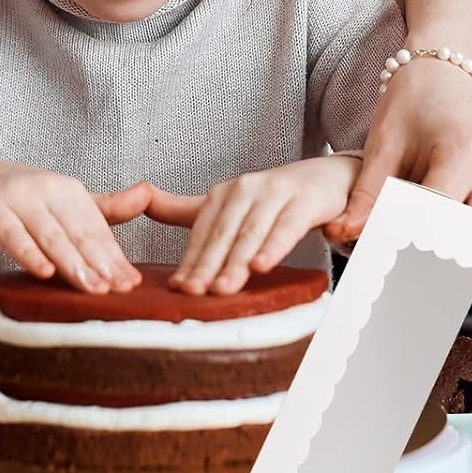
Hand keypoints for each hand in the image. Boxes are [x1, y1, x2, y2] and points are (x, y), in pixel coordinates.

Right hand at [0, 157, 151, 293]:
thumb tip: (147, 194)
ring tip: (92, 288)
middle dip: (100, 263)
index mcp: (69, 190)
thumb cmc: (17, 198)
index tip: (132, 284)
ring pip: (50, 234)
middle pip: (78, 232)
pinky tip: (44, 273)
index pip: (97, 229)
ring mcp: (18, 196)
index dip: (114, 257)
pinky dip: (28, 252)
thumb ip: (101, 207)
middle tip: (119, 292)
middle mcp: (48, 189)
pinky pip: (11, 233)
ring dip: (72, 263)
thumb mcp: (60, 202)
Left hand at [149, 156, 360, 295]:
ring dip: (237, 261)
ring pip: (252, 232)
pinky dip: (275, 246)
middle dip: (209, 265)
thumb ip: (187, 209)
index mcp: (225, 194)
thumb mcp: (231, 205)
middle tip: (195, 294)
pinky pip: (288, 226)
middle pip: (224, 233)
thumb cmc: (276, 198)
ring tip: (224, 289)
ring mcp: (277, 192)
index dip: (191, 260)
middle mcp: (247, 189)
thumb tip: (143, 201)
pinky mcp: (306, 200)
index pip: (203, 232)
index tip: (178, 288)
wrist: (328, 178)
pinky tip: (262, 265)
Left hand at [324, 57, 471, 293]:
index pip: (438, 220)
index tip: (377, 261)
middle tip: (399, 275)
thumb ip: (367, 194)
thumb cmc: (415, 101)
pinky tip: (446, 254)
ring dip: (463, 270)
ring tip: (424, 265)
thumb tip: (346, 234)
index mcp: (464, 153)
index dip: (407, 246)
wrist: (448, 74)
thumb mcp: (383, 142)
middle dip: (437, 268)